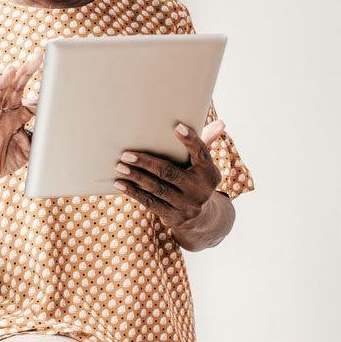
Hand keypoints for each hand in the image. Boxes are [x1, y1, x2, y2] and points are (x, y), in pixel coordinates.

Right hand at [0, 49, 44, 192]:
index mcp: (16, 114)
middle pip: (12, 88)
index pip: (29, 97)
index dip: (42, 89)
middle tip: (37, 56)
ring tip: (11, 70)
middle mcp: (3, 113)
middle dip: (24, 72)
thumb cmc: (7, 158)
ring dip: (2, 83)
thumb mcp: (29, 151)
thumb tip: (48, 131)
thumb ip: (38, 140)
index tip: (56, 74)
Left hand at [112, 119, 226, 228]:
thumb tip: (221, 123)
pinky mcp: (174, 217)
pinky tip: (121, 183)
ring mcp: (187, 205)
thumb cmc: (197, 181)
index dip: (190, 140)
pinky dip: (134, 192)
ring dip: (136, 177)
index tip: (177, 127)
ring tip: (120, 166)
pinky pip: (151, 202)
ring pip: (157, 188)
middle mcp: (200, 190)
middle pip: (170, 172)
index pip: (201, 153)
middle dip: (146, 163)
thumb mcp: (204, 166)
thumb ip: (206, 144)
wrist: (202, 219)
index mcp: (209, 173)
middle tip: (126, 154)